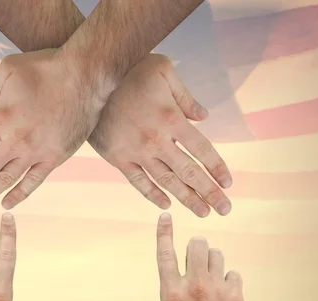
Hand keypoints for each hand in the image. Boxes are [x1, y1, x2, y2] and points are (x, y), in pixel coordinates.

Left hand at [0, 49, 103, 216]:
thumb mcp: (8, 70)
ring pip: (6, 181)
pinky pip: (34, 180)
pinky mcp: (55, 156)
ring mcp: (36, 151)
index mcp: (0, 118)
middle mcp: (16, 140)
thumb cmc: (46, 67)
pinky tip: (6, 204)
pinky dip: (20, 194)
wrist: (86, 75)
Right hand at [88, 54, 232, 216]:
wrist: (89, 80)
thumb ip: (185, 96)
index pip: (202, 150)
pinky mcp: (118, 158)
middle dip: (209, 192)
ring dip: (186, 199)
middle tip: (224, 209)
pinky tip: (166, 205)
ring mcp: (136, 152)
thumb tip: (203, 117)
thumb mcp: (163, 71)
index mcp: (171, 119)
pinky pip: (138, 181)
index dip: (217, 168)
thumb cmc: (129, 71)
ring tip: (202, 213)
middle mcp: (157, 140)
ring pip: (166, 181)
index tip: (228, 184)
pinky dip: (152, 195)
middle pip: (188, 172)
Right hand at [90, 213, 245, 300]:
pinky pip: (233, 273)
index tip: (165, 215)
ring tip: (205, 277)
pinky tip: (221, 292)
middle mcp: (195, 288)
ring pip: (216, 254)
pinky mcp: (236, 299)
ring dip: (209, 260)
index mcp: (171, 295)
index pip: (166, 254)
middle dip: (192, 247)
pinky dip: (227, 278)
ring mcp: (218, 292)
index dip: (163, 232)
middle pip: (196, 244)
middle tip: (191, 261)